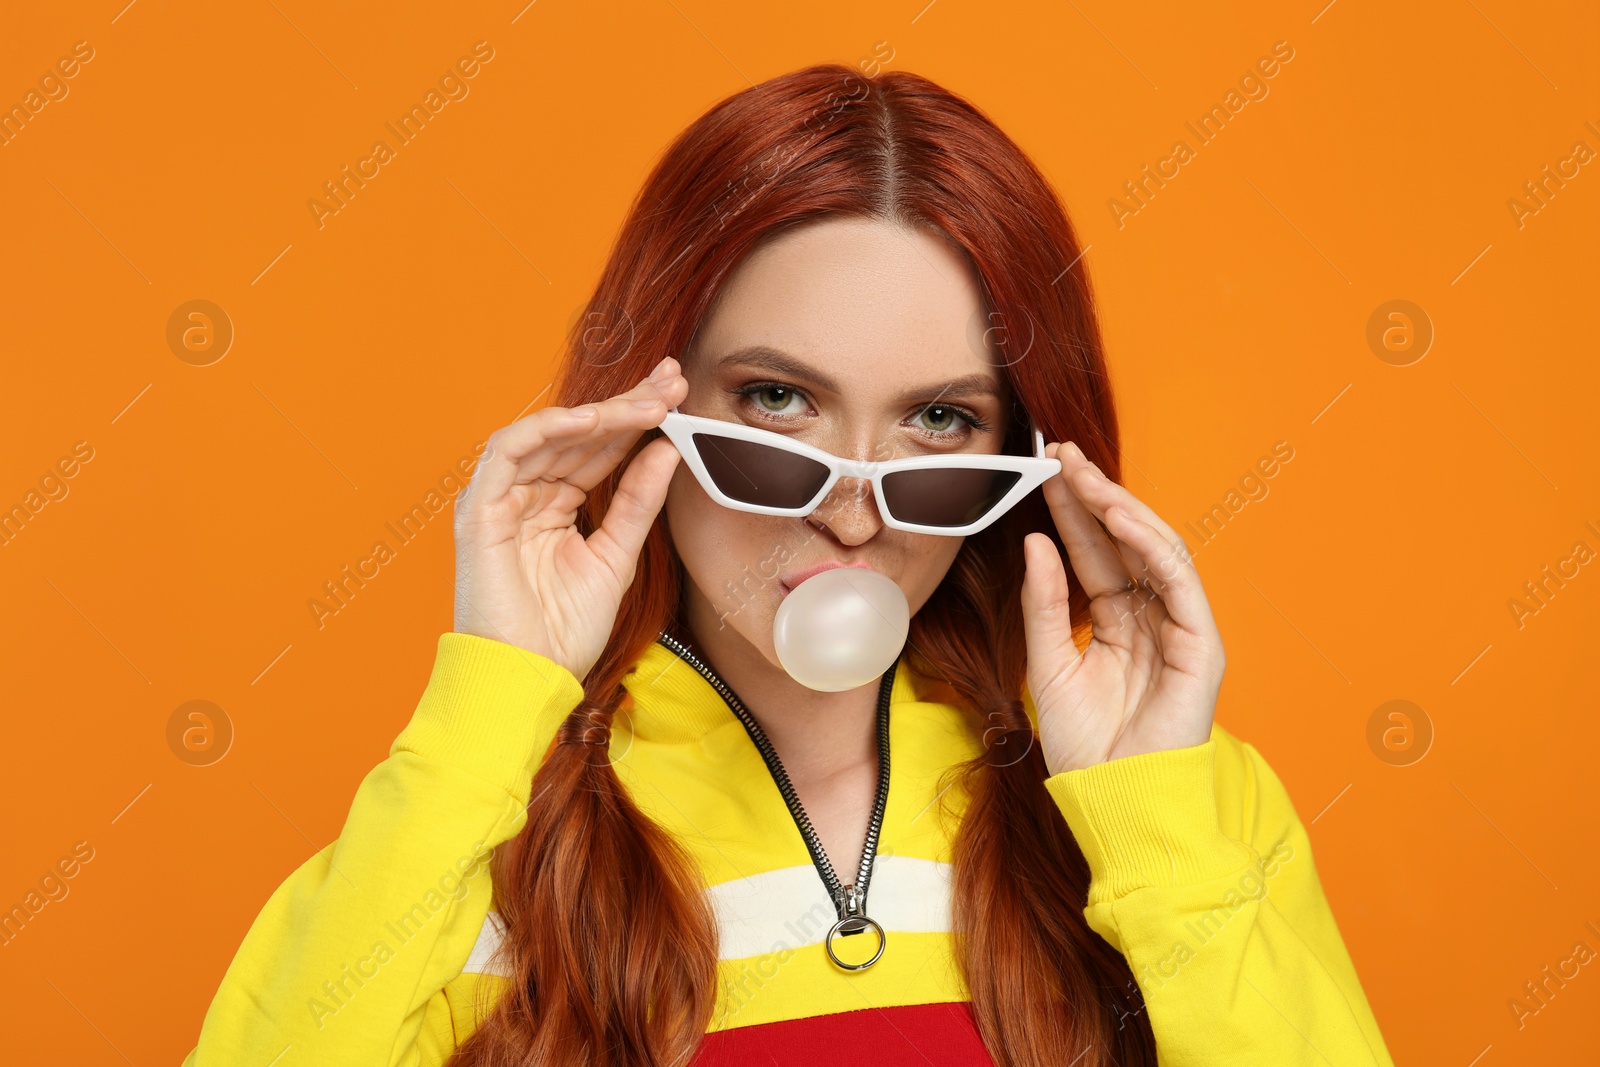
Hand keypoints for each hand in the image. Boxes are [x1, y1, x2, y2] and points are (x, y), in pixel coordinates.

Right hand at [452, 356, 686, 679]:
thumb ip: (637, 502)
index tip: (676, 396)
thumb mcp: (616, 556)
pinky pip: (508, 451)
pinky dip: (547, 430)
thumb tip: (666, 449)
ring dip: (600, 414)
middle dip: (627, 404)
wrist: (529, 677)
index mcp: (554, 507)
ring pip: (549, 435)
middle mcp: (526, 495)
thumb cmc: (564, 632)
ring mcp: (500, 499)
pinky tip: (590, 421)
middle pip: (578, 435)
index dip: (635, 421)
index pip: (599, 451)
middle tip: (671, 381)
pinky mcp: (480, 509)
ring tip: (647, 403)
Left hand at [1021, 441, 1223, 775]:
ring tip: (1084, 475)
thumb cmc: (1082, 746)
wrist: (1111, 800)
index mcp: (1115, 622)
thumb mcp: (1048, 664)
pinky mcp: (1201, 645)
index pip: (1093, 552)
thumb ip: (1045, 603)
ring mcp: (1179, 628)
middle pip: (1122, 542)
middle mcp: (1149, 617)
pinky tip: (1118, 517)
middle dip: (1093, 494)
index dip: (1071, 509)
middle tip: (1062, 452)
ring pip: (1154, 550)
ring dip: (1120, 508)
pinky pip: (1178, 580)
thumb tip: (1036, 540)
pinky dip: (1150, 544)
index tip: (1045, 467)